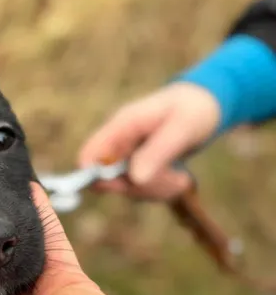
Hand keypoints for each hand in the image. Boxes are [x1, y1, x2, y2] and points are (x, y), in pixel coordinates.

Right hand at [79, 82, 220, 199]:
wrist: (206, 105)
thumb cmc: (193, 110)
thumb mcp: (181, 129)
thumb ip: (157, 152)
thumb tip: (135, 179)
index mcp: (121, 126)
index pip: (89, 155)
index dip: (94, 176)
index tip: (125, 186)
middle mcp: (119, 143)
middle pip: (109, 180)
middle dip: (142, 187)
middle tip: (176, 180)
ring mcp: (128, 157)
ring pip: (129, 189)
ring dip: (156, 189)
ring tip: (182, 178)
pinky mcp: (138, 168)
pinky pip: (142, 190)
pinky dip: (161, 190)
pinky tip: (179, 179)